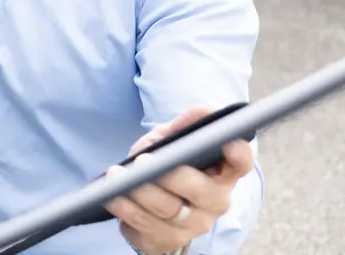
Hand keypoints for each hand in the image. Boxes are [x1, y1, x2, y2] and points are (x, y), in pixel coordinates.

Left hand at [104, 106, 255, 254]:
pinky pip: (144, 227)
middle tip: (143, 162)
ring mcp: (192, 226)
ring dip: (138, 191)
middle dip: (169, 175)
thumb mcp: (169, 142)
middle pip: (199, 191)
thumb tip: (203, 110)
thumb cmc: (164, 165)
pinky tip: (112, 197)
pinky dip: (125, 210)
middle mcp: (214, 203)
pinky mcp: (166, 241)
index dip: (239, 154)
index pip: (240, 165)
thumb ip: (182, 127)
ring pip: (167, 210)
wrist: (143, 200)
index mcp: (221, 174)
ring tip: (116, 176)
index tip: (229, 140)